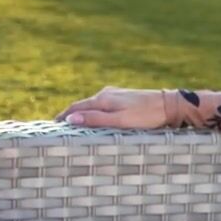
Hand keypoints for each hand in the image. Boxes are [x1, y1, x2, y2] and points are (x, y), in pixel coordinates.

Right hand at [59, 87, 180, 129]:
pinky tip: (95, 118)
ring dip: (81, 113)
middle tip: (59, 127)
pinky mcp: (123, 98)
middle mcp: (106, 94)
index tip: (52, 126)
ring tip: (73, 125)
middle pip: (82, 105)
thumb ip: (96, 119)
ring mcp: (115, 94)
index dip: (63, 116)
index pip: (76, 107)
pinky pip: (102, 105)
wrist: (168, 105)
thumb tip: (71, 118)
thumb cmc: (146, 116)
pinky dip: (93, 112)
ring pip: (92, 105)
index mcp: (103, 99)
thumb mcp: (120, 120)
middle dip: (69, 115)